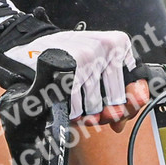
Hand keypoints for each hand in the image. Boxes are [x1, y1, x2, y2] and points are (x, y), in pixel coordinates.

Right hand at [0, 26, 146, 129]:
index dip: (127, 107)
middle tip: (91, 112)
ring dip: (85, 114)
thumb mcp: (95, 67)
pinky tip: (67, 104)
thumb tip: (120, 120)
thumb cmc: (65, 58)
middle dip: (103, 113)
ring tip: (76, 104)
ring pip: (95, 105)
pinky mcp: (71, 66)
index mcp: (118, 43)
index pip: (136, 87)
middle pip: (116, 101)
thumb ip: (115, 94)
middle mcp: (106, 46)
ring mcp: (89, 54)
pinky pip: (77, 104)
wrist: (30, 45)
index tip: (119, 114)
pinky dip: (71, 111)